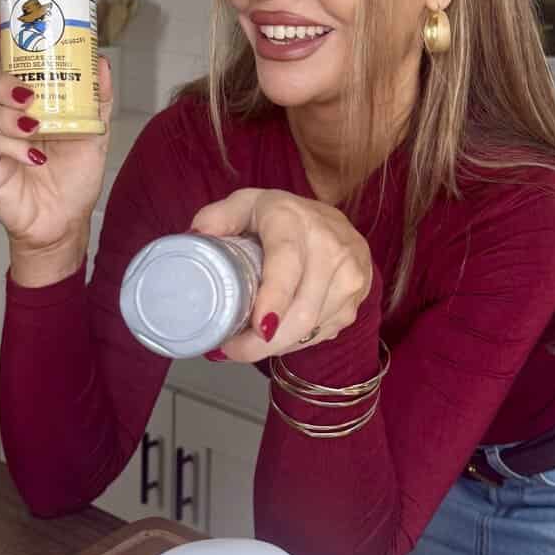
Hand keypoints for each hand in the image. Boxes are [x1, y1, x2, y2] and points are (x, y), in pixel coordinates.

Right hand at [0, 6, 112, 276]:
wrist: (65, 220)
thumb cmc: (73, 174)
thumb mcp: (94, 131)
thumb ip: (97, 98)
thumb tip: (101, 61)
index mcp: (24, 98)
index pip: (2, 59)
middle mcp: (2, 113)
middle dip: (0, 79)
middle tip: (26, 90)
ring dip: (6, 115)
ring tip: (34, 125)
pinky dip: (10, 145)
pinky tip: (31, 155)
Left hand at [190, 189, 372, 363]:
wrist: (332, 221)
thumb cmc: (279, 216)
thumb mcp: (245, 205)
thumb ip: (217, 218)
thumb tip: (195, 240)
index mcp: (294, 221)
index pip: (288, 262)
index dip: (274, 297)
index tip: (258, 327)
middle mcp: (331, 247)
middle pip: (301, 310)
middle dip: (262, 343)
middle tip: (231, 349)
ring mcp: (351, 275)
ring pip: (312, 328)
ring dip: (276, 345)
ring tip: (249, 341)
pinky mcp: (358, 298)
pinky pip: (322, 332)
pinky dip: (294, 341)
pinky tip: (277, 335)